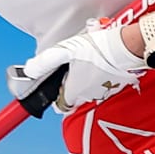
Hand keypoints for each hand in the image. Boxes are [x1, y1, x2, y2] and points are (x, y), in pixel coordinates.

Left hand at [7, 23, 144, 111]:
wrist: (126, 48)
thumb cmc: (96, 49)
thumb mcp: (65, 50)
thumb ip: (45, 62)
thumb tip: (29, 70)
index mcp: (74, 90)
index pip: (60, 105)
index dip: (56, 95)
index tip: (56, 84)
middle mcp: (88, 95)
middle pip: (74, 94)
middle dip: (71, 81)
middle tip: (72, 63)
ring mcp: (104, 92)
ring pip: (89, 88)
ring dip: (86, 76)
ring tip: (88, 57)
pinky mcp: (117, 85)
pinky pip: (103, 82)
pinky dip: (100, 74)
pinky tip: (101, 59)